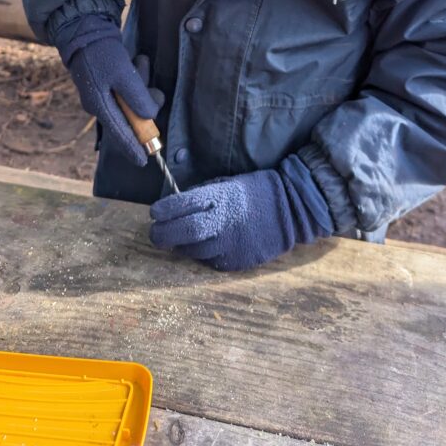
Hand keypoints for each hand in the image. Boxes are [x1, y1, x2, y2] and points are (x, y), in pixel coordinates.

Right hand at [54, 15, 162, 166]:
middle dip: (145, 100)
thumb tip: (149, 117)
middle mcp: (100, 104)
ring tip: (139, 62)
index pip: (120, 134)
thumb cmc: (102, 53)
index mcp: (100, 106)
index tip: (144, 161)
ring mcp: (103, 94)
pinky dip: (136, 76)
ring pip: (132, 98)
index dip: (133, 148)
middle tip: (152, 86)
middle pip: (131, 115)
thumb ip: (137, 98)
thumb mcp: (124, 74)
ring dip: (142, 81)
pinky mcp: (107, 82)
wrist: (85, 29)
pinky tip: (135, 61)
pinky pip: (127, 87)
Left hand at [149, 160, 332, 270]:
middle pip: (182, 233)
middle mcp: (222, 222)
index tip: (154, 213)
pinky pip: (210, 261)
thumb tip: (178, 204)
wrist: (291, 211)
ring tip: (181, 239)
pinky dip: (203, 254)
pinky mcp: (236, 262)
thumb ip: (204, 194)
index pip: (181, 206)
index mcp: (220, 198)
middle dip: (162, 235)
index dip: (163, 211)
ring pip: (193, 251)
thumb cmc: (256, 192)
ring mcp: (229, 245)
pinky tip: (207, 245)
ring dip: (182, 246)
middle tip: (155, 234)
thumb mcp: (229, 183)